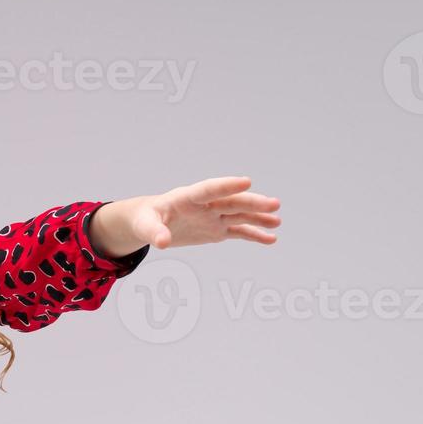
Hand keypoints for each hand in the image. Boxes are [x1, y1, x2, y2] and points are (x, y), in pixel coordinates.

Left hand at [131, 177, 281, 248]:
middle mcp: (205, 205)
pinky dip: (254, 235)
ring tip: (277, 221)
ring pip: (240, 216)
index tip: (247, 181)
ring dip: (258, 218)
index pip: (209, 189)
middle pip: (232, 202)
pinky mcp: (217, 230)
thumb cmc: (146, 218)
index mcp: (187, 197)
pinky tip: (271, 239)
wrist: (151, 221)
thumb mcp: (145, 225)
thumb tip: (161, 242)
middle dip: (252, 203)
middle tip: (274, 204)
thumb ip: (155, 232)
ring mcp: (214, 217)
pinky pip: (239, 232)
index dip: (227, 185)